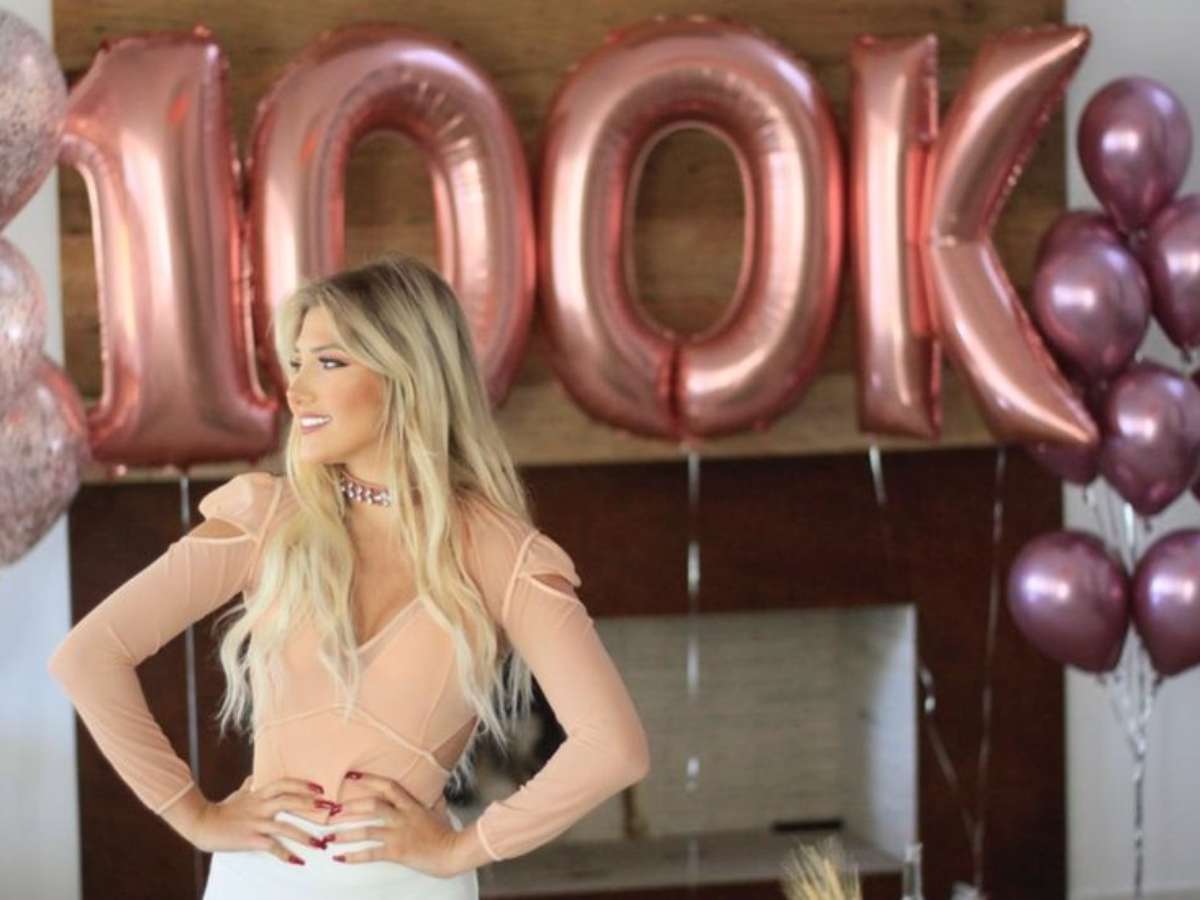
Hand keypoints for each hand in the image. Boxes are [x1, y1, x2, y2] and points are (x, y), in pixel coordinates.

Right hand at [190, 775, 329, 864]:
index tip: (319, 789)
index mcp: (259, 794)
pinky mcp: (251, 839)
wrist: (203, 824)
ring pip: (285, 827)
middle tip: (329, 810)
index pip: (284, 784)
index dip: (303, 785)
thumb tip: (254, 777)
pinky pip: (272, 847)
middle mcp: (260, 806)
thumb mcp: (238, 794)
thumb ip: (249, 786)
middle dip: (311, 805)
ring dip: (305, 835)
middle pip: (289, 801)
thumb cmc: (222, 810)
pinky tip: (298, 861)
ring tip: (320, 843)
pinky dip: (286, 855)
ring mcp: (256, 823)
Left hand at [325, 771, 457, 877]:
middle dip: (350, 808)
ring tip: (329, 836)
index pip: (388, 786)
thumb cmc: (447, 833)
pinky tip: (340, 858)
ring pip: (367, 831)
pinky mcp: (397, 852)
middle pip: (372, 806)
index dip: (369, 779)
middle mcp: (402, 817)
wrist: (453, 852)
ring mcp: (399, 834)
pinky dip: (354, 856)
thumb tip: (434, 793)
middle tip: (332, 811)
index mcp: (411, 805)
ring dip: (346, 833)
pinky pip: (371, 853)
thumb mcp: (439, 811)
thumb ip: (431, 802)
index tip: (352, 776)